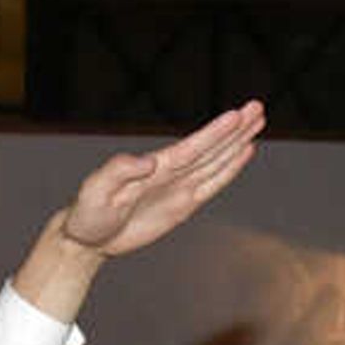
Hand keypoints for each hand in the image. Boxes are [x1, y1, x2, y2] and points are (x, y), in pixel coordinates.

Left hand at [57, 102, 266, 260]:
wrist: (86, 237)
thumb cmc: (88, 212)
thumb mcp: (95, 190)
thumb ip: (119, 172)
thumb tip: (149, 162)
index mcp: (154, 168)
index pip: (191, 148)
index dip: (215, 133)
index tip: (236, 116)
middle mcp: (171, 173)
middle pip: (210, 149)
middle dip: (234, 129)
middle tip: (258, 107)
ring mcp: (178, 187)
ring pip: (216, 162)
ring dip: (237, 142)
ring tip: (258, 120)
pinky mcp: (182, 205)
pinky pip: (211, 185)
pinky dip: (229, 170)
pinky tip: (244, 153)